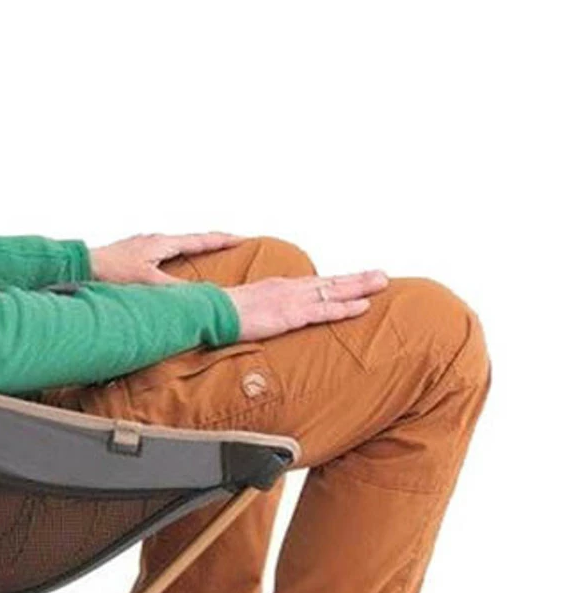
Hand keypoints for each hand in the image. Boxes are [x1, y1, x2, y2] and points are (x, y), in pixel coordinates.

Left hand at [88, 231, 246, 284]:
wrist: (77, 268)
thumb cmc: (109, 272)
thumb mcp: (149, 284)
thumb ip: (177, 292)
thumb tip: (203, 298)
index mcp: (161, 243)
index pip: (201, 240)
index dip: (224, 240)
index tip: (244, 238)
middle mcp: (152, 241)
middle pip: (189, 241)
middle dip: (210, 244)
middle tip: (229, 246)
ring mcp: (140, 246)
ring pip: (173, 247)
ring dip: (190, 252)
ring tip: (203, 258)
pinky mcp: (129, 256)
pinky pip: (159, 255)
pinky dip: (171, 259)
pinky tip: (166, 270)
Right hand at [225, 271, 389, 340]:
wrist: (210, 312)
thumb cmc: (221, 312)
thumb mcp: (243, 308)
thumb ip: (257, 310)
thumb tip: (261, 317)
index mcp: (277, 287)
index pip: (314, 283)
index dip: (336, 282)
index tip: (353, 280)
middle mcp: (288, 289)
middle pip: (329, 282)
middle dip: (357, 279)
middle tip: (380, 274)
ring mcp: (291, 300)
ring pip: (333, 291)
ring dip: (359, 287)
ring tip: (382, 283)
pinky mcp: (290, 315)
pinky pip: (323, 311)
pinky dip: (344, 308)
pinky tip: (363, 306)